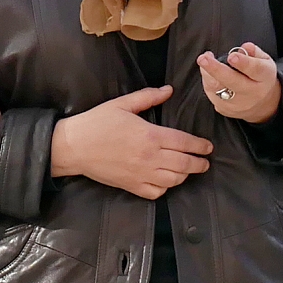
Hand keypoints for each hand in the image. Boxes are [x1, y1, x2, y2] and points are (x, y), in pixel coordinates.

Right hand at [49, 85, 211, 199]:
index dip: (200, 146)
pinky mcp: (131, 186)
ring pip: (173, 180)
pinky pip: (156, 192)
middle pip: (184, 164)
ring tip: (188, 170)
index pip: (184, 142)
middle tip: (205, 162)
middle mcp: (150, 157)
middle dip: (199, 164)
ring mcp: (141, 174)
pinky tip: (166, 181)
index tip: (207, 147)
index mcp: (150, 135)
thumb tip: (169, 90)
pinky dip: (165, 188)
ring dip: (185, 175)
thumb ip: (148, 97)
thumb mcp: (122, 104)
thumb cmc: (97, 122)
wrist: (74, 146)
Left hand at [197, 43, 280, 123]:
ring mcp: (238, 104)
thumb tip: (246, 47)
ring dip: (207, 74)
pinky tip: (208, 72)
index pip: (255, 70)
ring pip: (217, 88)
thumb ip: (254, 52)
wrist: (261, 104)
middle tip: (204, 59)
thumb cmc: (259, 76)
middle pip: (232, 81)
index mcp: (264, 77)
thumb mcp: (264, 61)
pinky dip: (207, 81)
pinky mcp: (225, 109)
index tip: (232, 56)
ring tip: (203, 60)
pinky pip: (212, 94)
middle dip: (216, 69)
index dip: (244, 63)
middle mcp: (252, 93)